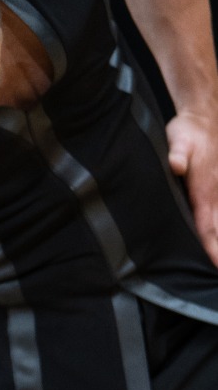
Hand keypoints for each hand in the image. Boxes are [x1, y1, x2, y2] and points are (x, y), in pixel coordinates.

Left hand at [166, 106, 217, 264]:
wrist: (203, 115)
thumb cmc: (188, 132)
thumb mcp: (178, 141)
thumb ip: (177, 155)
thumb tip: (176, 165)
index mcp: (205, 190)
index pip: (207, 225)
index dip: (211, 246)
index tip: (215, 265)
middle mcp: (216, 193)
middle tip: (216, 274)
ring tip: (217, 266)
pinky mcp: (217, 188)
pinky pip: (217, 212)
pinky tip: (216, 240)